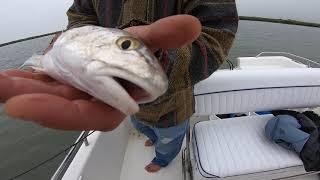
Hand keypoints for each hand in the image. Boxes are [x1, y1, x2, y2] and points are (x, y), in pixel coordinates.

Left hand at [1, 15, 200, 130]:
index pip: (88, 113)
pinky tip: (10, 77)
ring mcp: (78, 92)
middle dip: (33, 102)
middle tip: (2, 90)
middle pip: (62, 108)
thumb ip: (165, 36)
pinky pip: (46, 85)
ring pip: (50, 97)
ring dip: (23, 91)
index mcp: (116, 100)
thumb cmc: (142, 56)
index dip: (59, 113)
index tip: (23, 105)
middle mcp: (94, 100)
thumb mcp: (148, 42)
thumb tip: (190, 25)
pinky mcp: (68, 82)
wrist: (131, 57)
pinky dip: (28, 82)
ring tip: (1, 82)